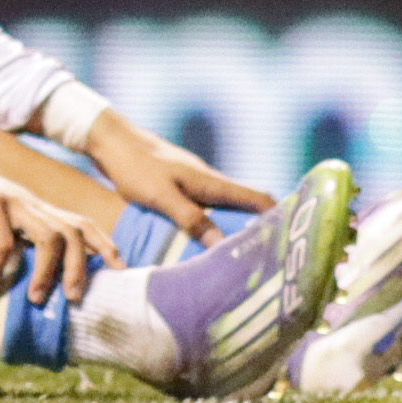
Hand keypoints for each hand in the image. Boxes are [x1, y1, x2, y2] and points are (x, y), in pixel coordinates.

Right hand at [0, 141, 120, 303]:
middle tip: (73, 299)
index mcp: (35, 208)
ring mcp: (10, 201)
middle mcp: (29, 203)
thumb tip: (21, 280)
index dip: (103, 246)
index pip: (80, 223)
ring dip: (45, 272)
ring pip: (48, 235)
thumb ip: (12, 242)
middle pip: (73, 232)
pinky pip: (1, 241)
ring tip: (35, 300)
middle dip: (79, 268)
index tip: (120, 270)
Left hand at [82, 111, 272, 244]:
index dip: (279, 216)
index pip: (257, 197)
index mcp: (210, 180)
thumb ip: (191, 219)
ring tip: (239, 262)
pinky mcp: (179, 188)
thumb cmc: (134, 166)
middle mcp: (208, 181)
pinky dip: (213, 227)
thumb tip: (223, 247)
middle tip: (268, 261)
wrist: (109, 140)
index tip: (292, 240)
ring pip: (225, 209)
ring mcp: (194, 183)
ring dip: (235, 230)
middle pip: (246, 205)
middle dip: (260, 229)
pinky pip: (206, 210)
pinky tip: (204, 247)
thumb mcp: (161, 195)